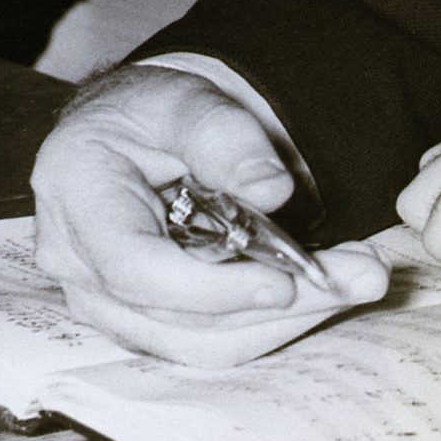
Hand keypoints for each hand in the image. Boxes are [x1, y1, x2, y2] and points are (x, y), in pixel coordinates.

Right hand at [30, 64, 388, 364]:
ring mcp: (103, 300)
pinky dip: (271, 321)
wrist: (133, 133)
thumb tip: (271, 188)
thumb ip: (225, 136)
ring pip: (199, 342)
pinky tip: (323, 290)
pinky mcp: (140, 320)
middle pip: (178, 318)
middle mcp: (77, 261)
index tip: (286, 283)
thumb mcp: (186, 98)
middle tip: (363, 274)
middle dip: (279, 306)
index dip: (211, 289)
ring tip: (359, 278)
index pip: (135, 268)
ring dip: (287, 320)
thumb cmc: (151, 112)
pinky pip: (209, 340)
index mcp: (77, 193)